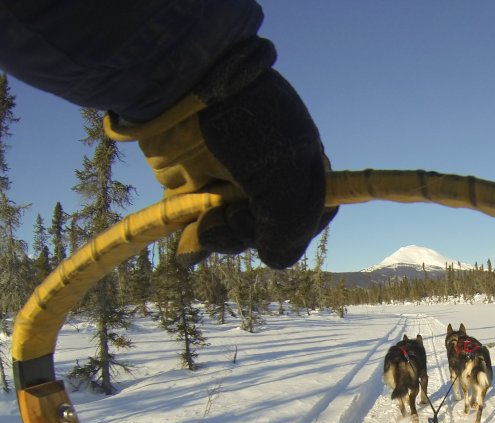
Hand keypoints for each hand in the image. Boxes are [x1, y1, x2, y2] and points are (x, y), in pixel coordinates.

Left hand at [105, 41, 336, 267]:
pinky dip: (203, 237)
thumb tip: (274, 260)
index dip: (293, 230)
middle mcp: (273, 184)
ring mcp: (237, 189)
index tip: (275, 215)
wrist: (183, 90)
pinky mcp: (202, 194)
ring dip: (226, 232)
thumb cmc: (246, 124)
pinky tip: (196, 230)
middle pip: (274, 236)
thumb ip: (290, 226)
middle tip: (238, 207)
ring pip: (241, 238)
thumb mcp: (284, 173)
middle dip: (255, 230)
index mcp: (305, 172)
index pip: (310, 222)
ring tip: (211, 211)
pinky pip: (209, 232)